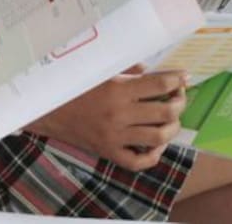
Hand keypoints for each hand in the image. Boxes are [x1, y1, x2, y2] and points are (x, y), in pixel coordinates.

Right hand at [29, 68, 187, 169]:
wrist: (47, 110)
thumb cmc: (75, 86)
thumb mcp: (100, 70)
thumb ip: (128, 70)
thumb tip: (151, 71)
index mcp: (117, 90)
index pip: (159, 84)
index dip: (177, 79)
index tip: (184, 76)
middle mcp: (119, 114)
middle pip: (165, 112)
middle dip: (179, 103)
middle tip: (178, 96)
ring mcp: (115, 136)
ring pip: (158, 137)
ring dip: (172, 127)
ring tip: (171, 118)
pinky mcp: (108, 152)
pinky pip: (138, 161)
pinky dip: (153, 155)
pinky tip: (156, 144)